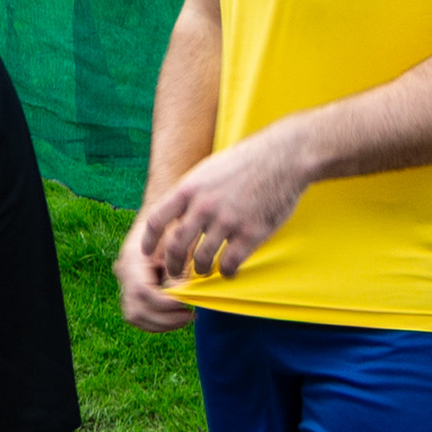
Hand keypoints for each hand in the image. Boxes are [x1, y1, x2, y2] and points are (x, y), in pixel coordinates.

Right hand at [111, 215, 197, 330]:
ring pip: (135, 317)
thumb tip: (182, 295)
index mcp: (132, 260)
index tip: (186, 305)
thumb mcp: (179, 244)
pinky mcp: (131, 291)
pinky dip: (157, 322)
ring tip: (185, 317)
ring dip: (161, 324)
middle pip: (136, 311)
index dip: (165, 304)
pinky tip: (176, 316)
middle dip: (165, 319)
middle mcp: (124, 274)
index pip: (143, 292)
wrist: (160, 217)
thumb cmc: (173, 227)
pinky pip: (138, 316)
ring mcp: (125, 284)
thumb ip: (179, 269)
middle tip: (189, 314)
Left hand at [132, 125, 311, 286]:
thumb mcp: (207, 170)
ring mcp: (227, 221)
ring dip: (201, 270)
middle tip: (176, 273)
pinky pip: (230, 264)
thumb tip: (175, 214)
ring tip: (204, 271)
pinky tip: (229, 271)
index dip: (149, 241)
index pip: (156, 220)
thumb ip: (190, 193)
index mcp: (189, 189)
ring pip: (202, 260)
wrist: (283, 157)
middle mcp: (204, 206)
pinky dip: (227, 272)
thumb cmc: (246, 162)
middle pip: (176, 246)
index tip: (148, 254)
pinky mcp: (252, 233)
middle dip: (173, 265)